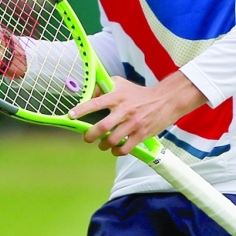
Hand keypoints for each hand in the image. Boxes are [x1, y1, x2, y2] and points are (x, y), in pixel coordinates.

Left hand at [68, 71, 207, 155]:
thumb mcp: (120, 84)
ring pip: (112, 140)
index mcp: (117, 96)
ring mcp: (133, 123)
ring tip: (102, 144)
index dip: (81, 110)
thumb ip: (103, 87)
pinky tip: (115, 149)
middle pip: (102, 127)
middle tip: (87, 137)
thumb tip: (87, 94)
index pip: (96, 103)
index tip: (71, 115)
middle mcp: (124, 110)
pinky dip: (116, 152)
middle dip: (90, 135)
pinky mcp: (141, 134)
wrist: (164, 100)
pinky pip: (125, 148)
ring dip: (103, 145)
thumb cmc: (139, 93)